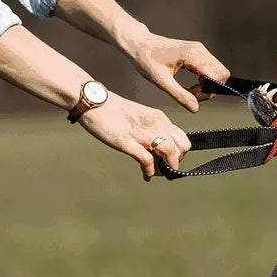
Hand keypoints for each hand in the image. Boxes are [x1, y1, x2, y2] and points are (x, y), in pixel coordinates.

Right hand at [78, 95, 192, 180]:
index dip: (180, 154)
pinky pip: (147, 160)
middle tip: (165, 168)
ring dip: (166, 168)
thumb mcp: (140, 117)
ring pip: (170, 153)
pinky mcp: (127, 141)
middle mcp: (155, 124)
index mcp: (159, 118)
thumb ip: (151, 130)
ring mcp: (142, 133)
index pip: (182, 139)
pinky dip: (150, 171)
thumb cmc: (113, 110)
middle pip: (181, 148)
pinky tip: (146, 175)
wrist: (93, 101)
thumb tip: (157, 149)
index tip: (170, 161)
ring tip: (157, 173)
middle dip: (176, 162)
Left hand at [126, 32, 228, 113]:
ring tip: (189, 90)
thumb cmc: (146, 60)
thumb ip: (180, 95)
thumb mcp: (161, 81)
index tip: (193, 95)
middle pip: (222, 74)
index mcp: (192, 55)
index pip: (217, 75)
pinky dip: (204, 80)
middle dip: (210, 89)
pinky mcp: (198, 53)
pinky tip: (190, 84)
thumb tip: (195, 109)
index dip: (209, 91)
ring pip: (218, 72)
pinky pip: (211, 69)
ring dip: (207, 85)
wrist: (140, 45)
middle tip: (191, 94)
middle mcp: (200, 50)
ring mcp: (200, 50)